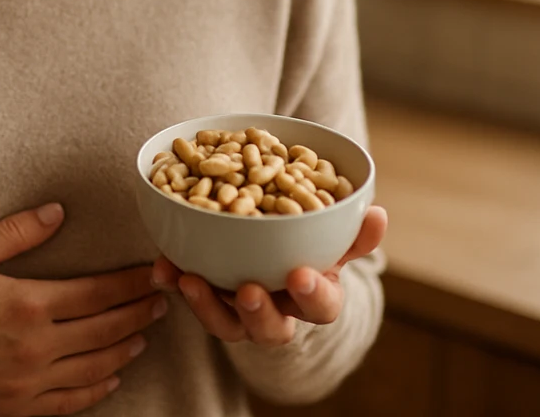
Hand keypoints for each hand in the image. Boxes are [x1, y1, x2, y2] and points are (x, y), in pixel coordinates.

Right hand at [0, 203, 167, 415]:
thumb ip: (16, 232)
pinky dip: (97, 390)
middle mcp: (36, 348)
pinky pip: (69, 403)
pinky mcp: (15, 408)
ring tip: (143, 335)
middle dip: (138, 314)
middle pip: (106, 330)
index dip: (131, 284)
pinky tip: (110, 378)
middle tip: (162, 301)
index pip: (97, 293)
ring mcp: (27, 384)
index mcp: (27, 305)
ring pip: (95, 369)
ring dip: (125, 350)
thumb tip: (56, 212)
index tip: (154, 273)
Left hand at [150, 204, 386, 347]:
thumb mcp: (335, 245)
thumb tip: (378, 212)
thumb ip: (353, 233)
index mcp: (314, 298)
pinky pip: (189, 298)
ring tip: (191, 279)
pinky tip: (161, 266)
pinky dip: (173, 282)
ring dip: (206, 303)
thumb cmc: (311, 253)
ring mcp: (238, 316)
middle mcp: (277, 315)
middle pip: (269, 328)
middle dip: (258, 311)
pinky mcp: (206, 303)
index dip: (313, 294)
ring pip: (224, 323)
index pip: (321, 307)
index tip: (301, 274)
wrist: (277, 269)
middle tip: (248, 290)